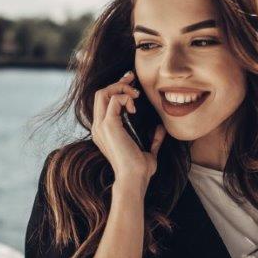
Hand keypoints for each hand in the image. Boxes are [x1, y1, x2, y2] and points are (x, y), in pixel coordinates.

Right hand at [91, 70, 166, 186]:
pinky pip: (115, 99)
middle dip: (117, 82)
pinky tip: (136, 107)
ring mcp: (101, 126)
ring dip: (121, 88)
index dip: (116, 89)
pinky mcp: (109, 125)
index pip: (103, 103)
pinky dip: (126, 97)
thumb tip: (160, 129)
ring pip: (103, 92)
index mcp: (103, 132)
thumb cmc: (139, 170)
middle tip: (132, 78)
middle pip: (100, 93)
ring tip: (136, 94)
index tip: (131, 85)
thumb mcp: (148, 151)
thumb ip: (153, 140)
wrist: (133, 179)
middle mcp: (98, 127)